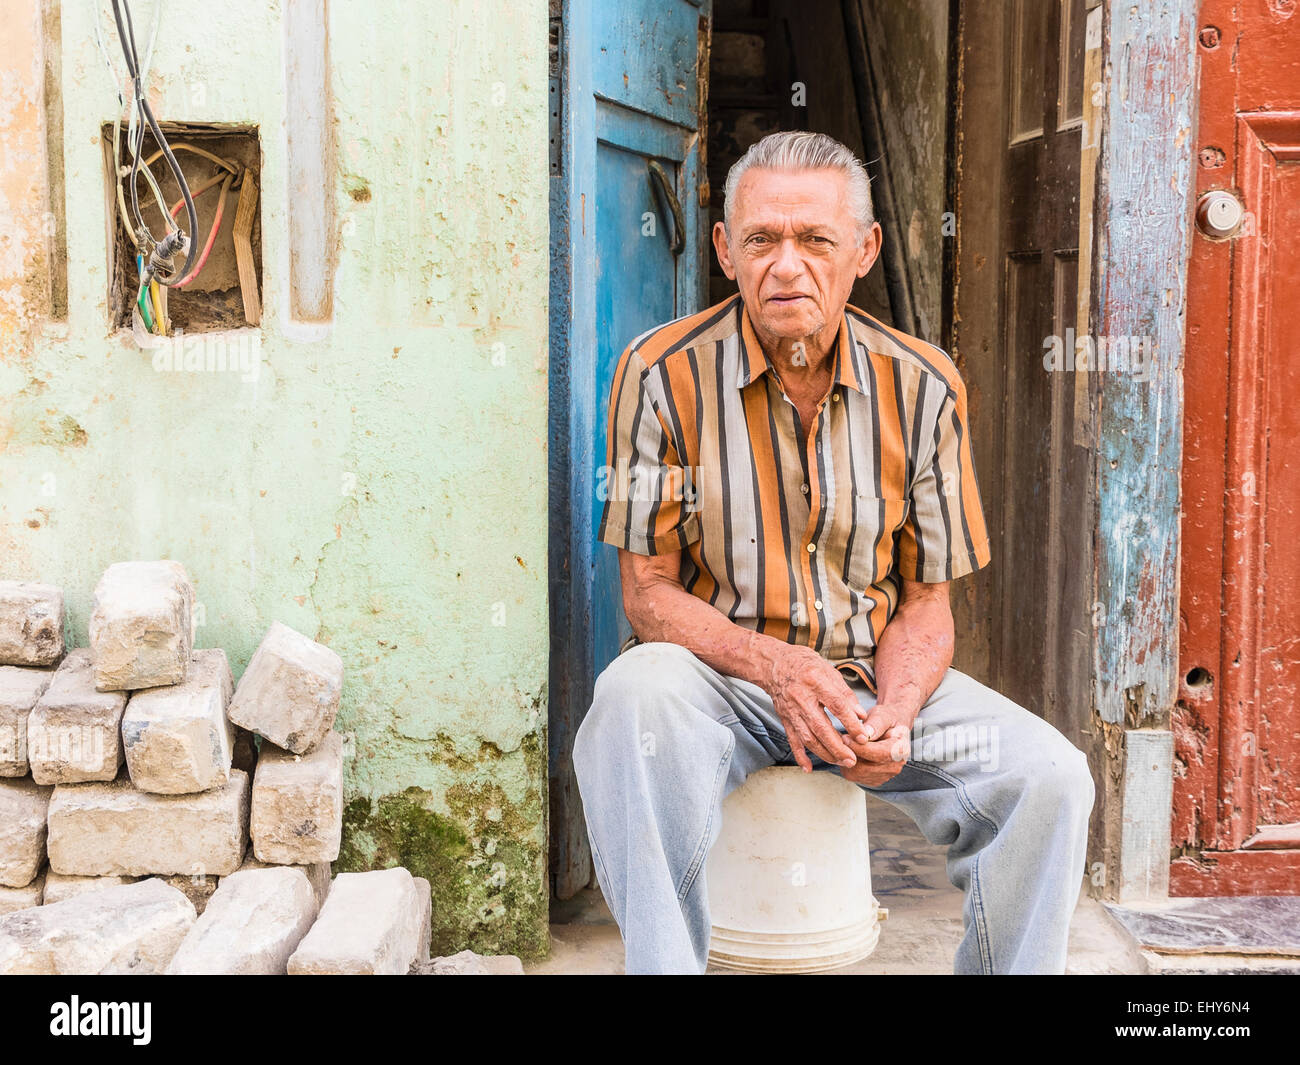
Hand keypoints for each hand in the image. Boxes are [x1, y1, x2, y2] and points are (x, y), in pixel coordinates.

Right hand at [766, 645, 871, 771]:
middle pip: (820, 727)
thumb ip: (845, 693)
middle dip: (838, 746)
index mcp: (815, 681)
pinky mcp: (785, 719)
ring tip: (840, 762)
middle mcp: (801, 698)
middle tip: (853, 759)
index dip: (850, 723)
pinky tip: (808, 768)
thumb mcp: (828, 670)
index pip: (836, 705)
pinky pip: (792, 740)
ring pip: (807, 738)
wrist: (773, 665)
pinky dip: (800, 756)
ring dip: (824, 753)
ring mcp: (791, 711)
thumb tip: (860, 715)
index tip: (863, 736)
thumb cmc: (805, 665)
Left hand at [840, 701, 915, 786]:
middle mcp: (895, 766)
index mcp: (901, 749)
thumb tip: (866, 733)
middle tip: (843, 739)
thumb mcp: (882, 715)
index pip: (877, 755)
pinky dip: (848, 765)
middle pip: (864, 768)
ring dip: (847, 759)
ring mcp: (885, 775)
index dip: (858, 747)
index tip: (845, 737)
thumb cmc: (886, 718)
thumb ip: (875, 724)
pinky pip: (854, 776)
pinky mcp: (874, 779)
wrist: (890, 725)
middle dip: (850, 753)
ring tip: (848, 744)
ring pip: (856, 774)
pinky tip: (852, 751)